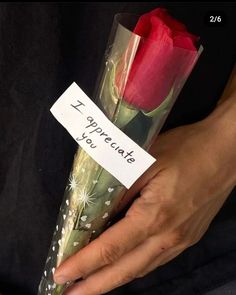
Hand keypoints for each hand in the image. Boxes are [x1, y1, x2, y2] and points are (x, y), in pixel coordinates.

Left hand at [54, 116, 235, 294]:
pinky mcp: (190, 236)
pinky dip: (135, 268)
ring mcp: (182, 240)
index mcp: (156, 216)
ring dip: (115, 280)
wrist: (225, 151)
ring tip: (93, 285)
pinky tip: (126, 266)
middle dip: (95, 286)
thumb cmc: (186, 149)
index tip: (61, 275)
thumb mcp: (146, 161)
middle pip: (126, 269)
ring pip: (142, 269)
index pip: (111, 248)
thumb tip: (98, 210)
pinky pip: (157, 260)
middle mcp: (170, 236)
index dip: (84, 264)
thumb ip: (120, 187)